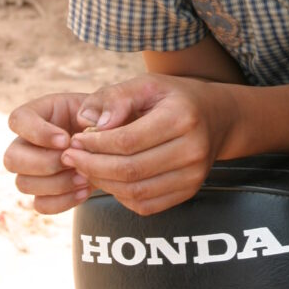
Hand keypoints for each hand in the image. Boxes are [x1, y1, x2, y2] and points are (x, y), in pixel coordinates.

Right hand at [3, 89, 131, 214]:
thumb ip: (107, 103)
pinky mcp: (47, 191)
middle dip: (44, 164)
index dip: (37, 132)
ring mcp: (36, 169)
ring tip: (85, 177)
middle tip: (74, 162)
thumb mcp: (118, 101)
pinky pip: (40, 204)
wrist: (128, 143)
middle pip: (11, 158)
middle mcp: (32, 141)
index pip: (18, 120)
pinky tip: (85, 190)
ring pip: (23, 183)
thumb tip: (90, 123)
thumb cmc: (120, 116)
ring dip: (55, 184)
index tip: (66, 139)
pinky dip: (62, 201)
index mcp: (44, 112)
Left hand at [58, 74, 235, 215]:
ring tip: (85, 167)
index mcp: (182, 118)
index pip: (128, 141)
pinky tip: (108, 179)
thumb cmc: (175, 97)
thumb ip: (115, 97)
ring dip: (103, 183)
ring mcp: (193, 175)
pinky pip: (146, 205)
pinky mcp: (189, 192)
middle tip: (71, 157)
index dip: (95, 144)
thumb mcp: (147, 83)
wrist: (217, 117)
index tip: (75, 139)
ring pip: (135, 192)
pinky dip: (120, 196)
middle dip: (92, 166)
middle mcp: (193, 150)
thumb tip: (88, 121)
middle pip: (130, 170)